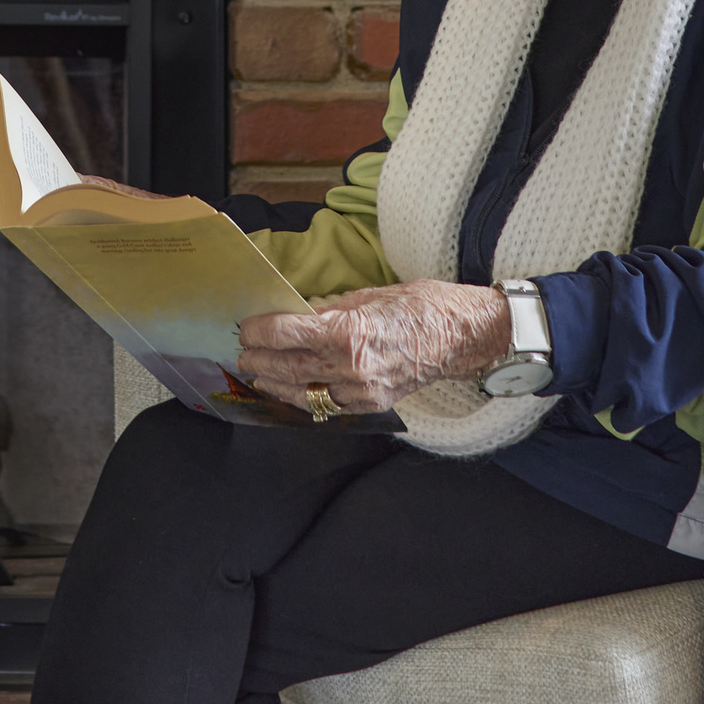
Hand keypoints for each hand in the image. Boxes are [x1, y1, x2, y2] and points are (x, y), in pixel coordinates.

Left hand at [234, 280, 513, 420]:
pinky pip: (327, 407)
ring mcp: (362, 391)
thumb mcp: (369, 296)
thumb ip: (329, 310)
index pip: (289, 334)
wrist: (462, 336)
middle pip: (290, 367)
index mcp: (350, 332)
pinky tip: (290, 390)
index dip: (261, 331)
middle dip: (261, 360)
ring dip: (275, 384)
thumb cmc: (420, 306)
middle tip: (242, 352)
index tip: (247, 327)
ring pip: (304, 393)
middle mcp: (353, 367)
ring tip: (257, 374)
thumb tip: (297, 313)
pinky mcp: (371, 405)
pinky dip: (304, 398)